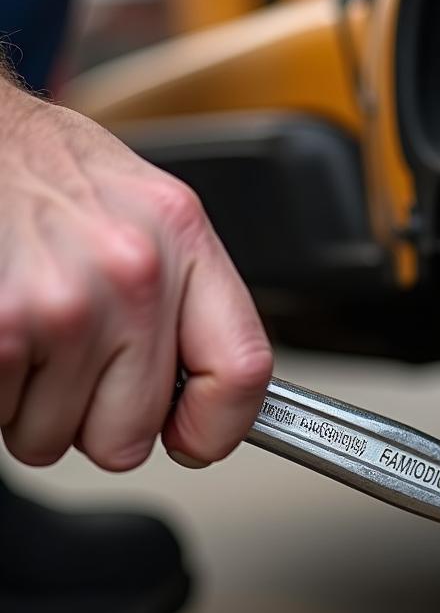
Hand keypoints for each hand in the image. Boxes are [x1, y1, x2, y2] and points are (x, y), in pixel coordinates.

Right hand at [0, 79, 272, 469]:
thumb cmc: (50, 173)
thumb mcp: (150, 212)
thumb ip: (187, 303)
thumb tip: (207, 400)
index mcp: (182, 239)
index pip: (242, 371)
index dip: (216, 428)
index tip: (193, 439)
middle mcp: (131, 273)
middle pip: (130, 435)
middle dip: (91, 417)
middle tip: (69, 358)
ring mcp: (60, 304)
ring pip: (51, 437)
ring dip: (31, 402)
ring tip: (26, 328)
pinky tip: (0, 329)